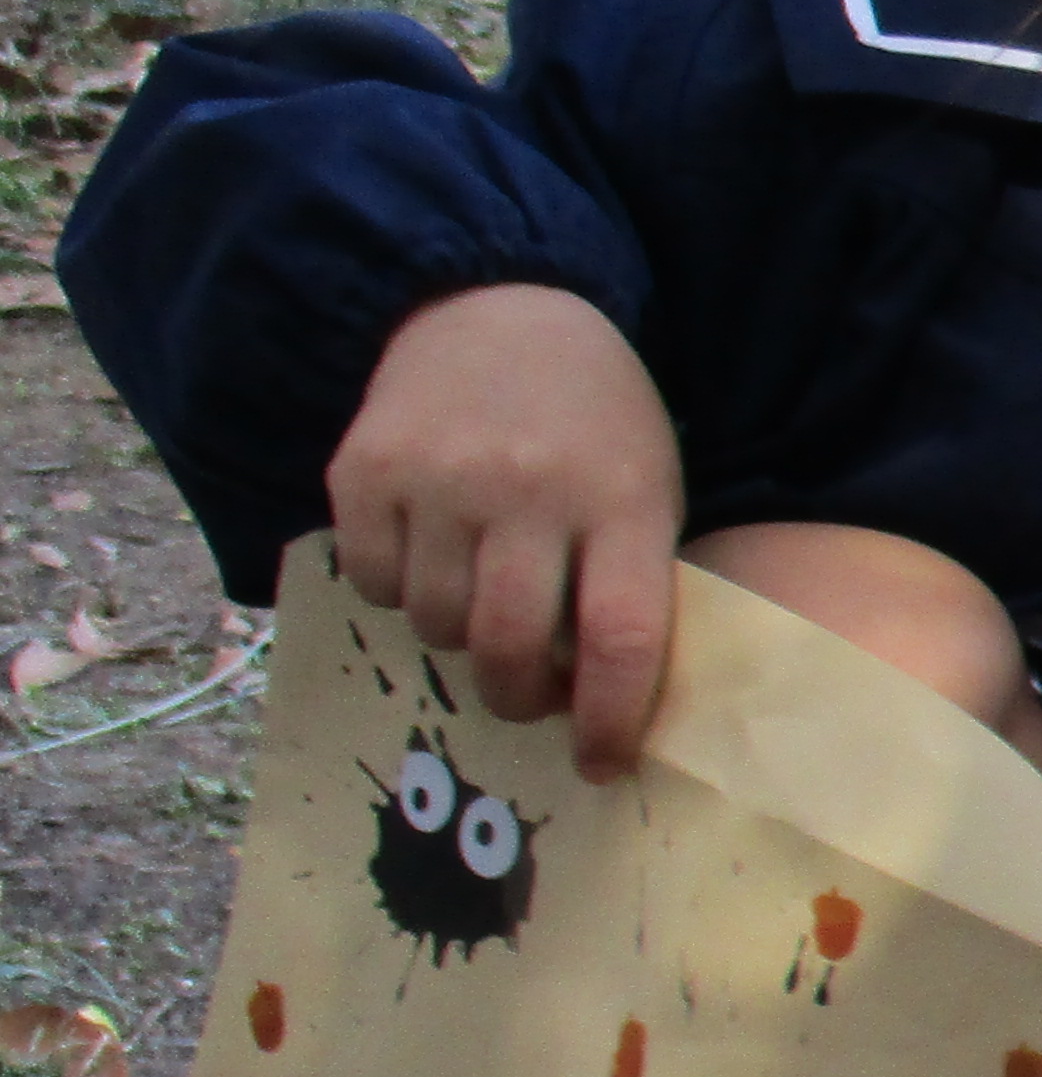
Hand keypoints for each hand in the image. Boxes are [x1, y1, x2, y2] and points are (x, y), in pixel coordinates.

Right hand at [324, 286, 686, 779]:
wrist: (495, 311)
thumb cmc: (592, 425)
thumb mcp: (643, 488)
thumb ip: (628, 582)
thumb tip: (598, 707)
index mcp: (622, 498)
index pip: (621, 639)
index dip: (612, 721)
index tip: (601, 765)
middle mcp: (528, 488)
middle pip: (511, 647)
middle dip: (520, 696)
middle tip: (527, 694)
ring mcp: (439, 477)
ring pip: (436, 625)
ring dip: (459, 638)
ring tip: (480, 598)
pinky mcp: (363, 470)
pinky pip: (375, 583)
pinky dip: (401, 593)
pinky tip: (431, 553)